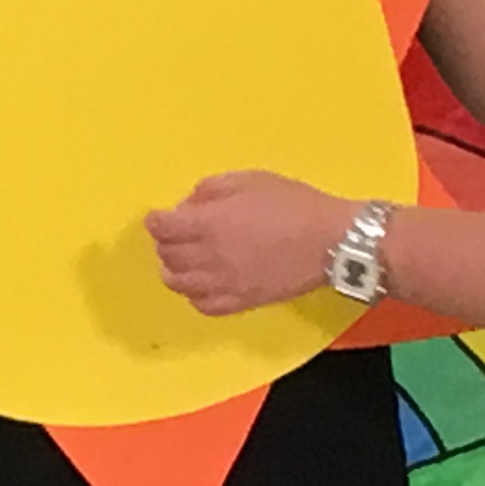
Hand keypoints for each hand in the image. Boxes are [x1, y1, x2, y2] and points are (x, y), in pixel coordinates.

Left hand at [147, 172, 347, 316]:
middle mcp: (208, 258)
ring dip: (173, 269)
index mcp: (208, 224)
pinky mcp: (239, 302)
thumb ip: (212, 189)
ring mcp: (222, 284)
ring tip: (183, 259)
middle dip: (164, 242)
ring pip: (178, 284)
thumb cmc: (293, 204)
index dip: (155, 220)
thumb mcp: (250, 179)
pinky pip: (202, 306)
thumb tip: (189, 204)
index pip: (162, 227)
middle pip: (166, 255)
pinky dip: (193, 295)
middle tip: (175, 233)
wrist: (330, 241)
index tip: (158, 216)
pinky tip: (201, 283)